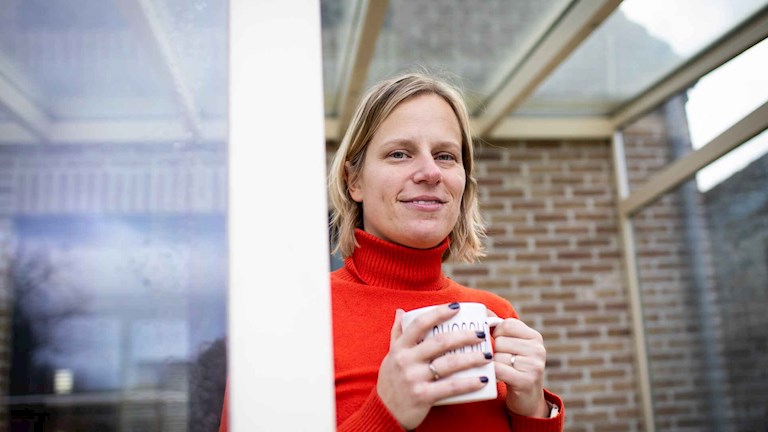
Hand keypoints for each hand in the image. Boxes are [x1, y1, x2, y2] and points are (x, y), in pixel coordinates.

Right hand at [377, 303, 493, 429]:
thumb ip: (397, 334)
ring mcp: (414, 378)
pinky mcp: (423, 396)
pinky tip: (482, 380)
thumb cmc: (390, 382)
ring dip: (472, 358)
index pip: (420, 324)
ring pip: (449, 364)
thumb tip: (401, 311)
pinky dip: (468, 383)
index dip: (439, 313)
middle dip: (464, 336)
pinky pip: (450, 387)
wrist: (384, 413)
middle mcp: (406, 360)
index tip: (456, 307)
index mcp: (400, 348)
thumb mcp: (390, 356)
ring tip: (487, 355)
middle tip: (480, 335)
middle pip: (440, 342)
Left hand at [490, 313, 548, 417]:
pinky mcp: (526, 381)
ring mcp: (534, 365)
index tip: (500, 345)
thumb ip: (499, 327)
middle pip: (500, 341)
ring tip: (502, 372)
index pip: (506, 324)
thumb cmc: (515, 368)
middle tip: (502, 362)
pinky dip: (492, 373)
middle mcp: (538, 349)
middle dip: (494, 352)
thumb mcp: (512, 346)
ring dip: (493, 365)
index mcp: (535, 337)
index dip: (496, 334)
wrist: (528, 400)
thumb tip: (483, 309)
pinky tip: (496, 377)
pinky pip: (498, 369)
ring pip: (497, 355)